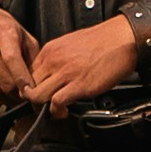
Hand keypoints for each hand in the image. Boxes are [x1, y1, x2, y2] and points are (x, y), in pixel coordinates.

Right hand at [0, 0, 32, 107]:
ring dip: (4, 102)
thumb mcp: (23, 35)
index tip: (32, 95)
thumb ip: (32, 58)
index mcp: (3, 35)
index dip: (24, 82)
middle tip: (25, 99)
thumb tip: (39, 86)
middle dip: (18, 95)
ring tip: (12, 100)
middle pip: (4, 82)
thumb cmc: (2, 28)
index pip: (13, 62)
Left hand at [24, 14, 146, 112]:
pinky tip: (63, 112)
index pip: (27, 72)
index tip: (36, 93)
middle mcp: (54, 60)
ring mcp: (65, 73)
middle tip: (40, 106)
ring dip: (41, 108)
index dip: (30, 86)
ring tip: (50, 111)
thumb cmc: (103, 41)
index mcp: (51, 49)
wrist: (122, 39)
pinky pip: (56, 102)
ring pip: (37, 96)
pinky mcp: (79, 85)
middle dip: (32, 99)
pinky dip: (56, 112)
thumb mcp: (71, 43)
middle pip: (28, 85)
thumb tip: (52, 74)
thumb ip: (58, 58)